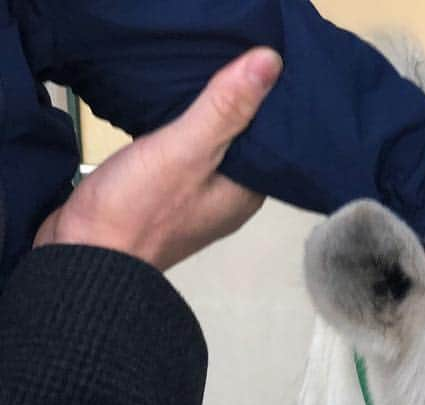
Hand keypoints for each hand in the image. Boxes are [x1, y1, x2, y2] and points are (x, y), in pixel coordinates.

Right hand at [34, 48, 282, 270]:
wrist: (86, 255)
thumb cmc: (138, 209)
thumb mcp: (186, 149)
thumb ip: (225, 109)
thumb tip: (270, 64)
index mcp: (246, 194)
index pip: (271, 142)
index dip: (267, 105)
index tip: (261, 67)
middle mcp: (229, 201)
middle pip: (241, 145)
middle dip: (236, 108)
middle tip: (228, 61)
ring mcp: (197, 202)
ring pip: (211, 150)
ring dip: (206, 120)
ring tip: (202, 77)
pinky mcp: (165, 198)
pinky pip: (183, 157)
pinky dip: (181, 134)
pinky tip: (172, 111)